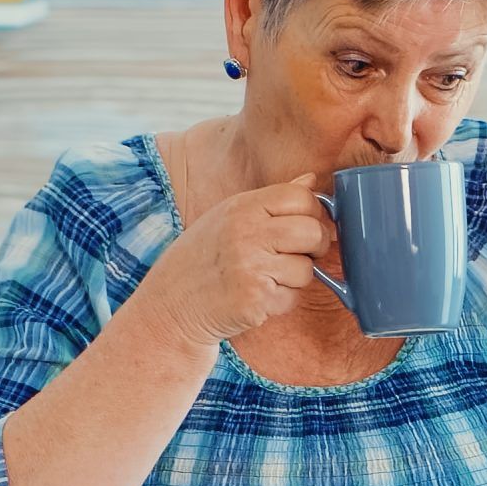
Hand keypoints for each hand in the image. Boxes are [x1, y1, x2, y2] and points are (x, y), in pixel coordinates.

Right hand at [141, 174, 329, 346]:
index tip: (307, 225)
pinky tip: (257, 296)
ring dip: (295, 279)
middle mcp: (246, 233)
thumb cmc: (202, 259)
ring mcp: (250, 267)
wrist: (170, 304)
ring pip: (307, 269)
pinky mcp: (255, 299)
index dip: (313, 213)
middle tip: (300, 255)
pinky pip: (293, 298)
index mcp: (241, 207)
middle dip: (316, 246)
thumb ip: (271, 201)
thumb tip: (311, 180)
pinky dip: (281, 301)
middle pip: (312, 231)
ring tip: (267, 278)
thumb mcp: (228, 217)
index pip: (300, 197)